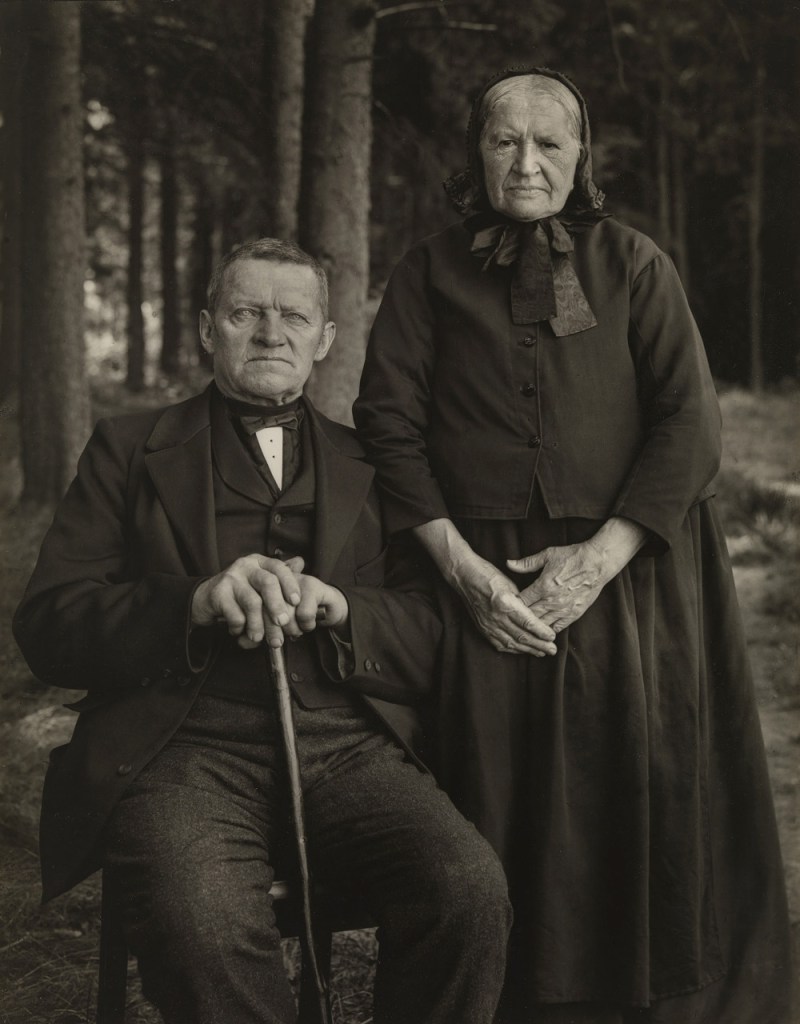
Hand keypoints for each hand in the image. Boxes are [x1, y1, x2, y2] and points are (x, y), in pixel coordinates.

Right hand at [191, 554, 309, 648]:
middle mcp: (246, 566)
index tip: (297, 602)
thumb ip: (280, 578)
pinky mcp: (218, 593)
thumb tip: (301, 562)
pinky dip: (239, 627)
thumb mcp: (260, 584)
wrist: (204, 600)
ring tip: (258, 638)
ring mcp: (231, 578)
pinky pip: (235, 614)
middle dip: (278, 606)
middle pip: (268, 583)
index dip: (290, 584)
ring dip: (258, 624)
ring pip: (252, 602)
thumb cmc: (239, 594)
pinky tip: (237, 631)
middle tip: (283, 623)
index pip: (279, 568)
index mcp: (259, 562)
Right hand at [412, 517, 555, 655]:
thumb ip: (522, 602)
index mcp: (505, 603)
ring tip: (542, 653)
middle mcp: (496, 617)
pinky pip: (499, 644)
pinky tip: (522, 650)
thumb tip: (534, 616)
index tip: (553, 636)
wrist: (465, 576)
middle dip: (539, 645)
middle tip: (553, 650)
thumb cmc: (489, 575)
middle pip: (522, 636)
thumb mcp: (510, 584)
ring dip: (528, 650)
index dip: (542, 632)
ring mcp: (488, 624)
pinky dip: (513, 649)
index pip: (528, 623)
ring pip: (512, 643)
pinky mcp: (482, 628)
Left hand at [506, 519, 646, 631]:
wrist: (597, 562)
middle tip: (510, 622)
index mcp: (543, 586)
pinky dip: (548, 631)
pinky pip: (557, 628)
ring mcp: (563, 609)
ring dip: (532, 628)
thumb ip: (527, 563)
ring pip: (542, 625)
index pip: (521, 601)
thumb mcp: (547, 555)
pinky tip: (540, 633)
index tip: (506, 606)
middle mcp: (552, 600)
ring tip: (523, 631)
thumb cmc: (572, 556)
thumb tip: (508, 563)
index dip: (512, 605)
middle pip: (529, 616)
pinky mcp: (574, 614)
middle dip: (519, 619)